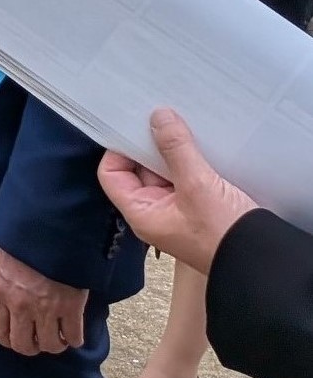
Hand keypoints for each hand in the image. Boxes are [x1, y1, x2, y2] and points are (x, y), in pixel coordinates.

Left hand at [0, 247, 88, 355]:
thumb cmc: (23, 240)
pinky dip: (74, 339)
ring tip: (57, 337)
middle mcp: (19, 305)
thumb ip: (4, 287)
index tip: (16, 341)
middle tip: (39, 340)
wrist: (51, 227)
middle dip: (32, 346)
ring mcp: (46, 308)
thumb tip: (8, 305)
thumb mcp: (2, 263)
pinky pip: (73, 336)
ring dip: (54, 344)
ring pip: (50, 345)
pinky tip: (73, 335)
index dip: (9, 340)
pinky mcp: (71, 307)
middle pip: (24, 345)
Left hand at [97, 107, 257, 273]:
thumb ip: (176, 149)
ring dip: (173, 151)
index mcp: (142, 213)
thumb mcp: (198, 185)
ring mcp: (178, 209)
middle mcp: (155, 212)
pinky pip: (187, 176)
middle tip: (160, 117)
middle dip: (149, 144)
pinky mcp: (200, 205)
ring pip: (165, 170)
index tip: (133, 125)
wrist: (265, 260)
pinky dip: (191, 160)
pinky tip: (201, 144)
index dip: (118, 149)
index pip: (112, 174)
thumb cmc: (225, 234)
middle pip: (138, 169)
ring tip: (182, 125)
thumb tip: (158, 117)